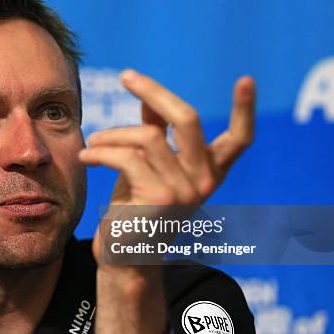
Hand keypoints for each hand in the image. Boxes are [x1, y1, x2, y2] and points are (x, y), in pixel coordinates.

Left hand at [79, 70, 254, 333]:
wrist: (125, 256)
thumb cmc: (136, 208)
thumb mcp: (149, 166)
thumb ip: (154, 132)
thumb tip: (149, 96)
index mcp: (209, 173)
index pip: (240, 140)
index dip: (245, 109)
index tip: (246, 80)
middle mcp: (205, 182)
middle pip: (189, 119)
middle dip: (154, 91)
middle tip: (127, 76)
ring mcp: (185, 191)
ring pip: (148, 137)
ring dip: (113, 134)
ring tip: (94, 142)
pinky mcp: (159, 199)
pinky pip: (127, 157)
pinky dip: (101, 152)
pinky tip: (87, 156)